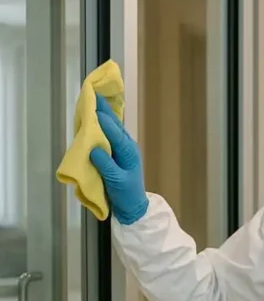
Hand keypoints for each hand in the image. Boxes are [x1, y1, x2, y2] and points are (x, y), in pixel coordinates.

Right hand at [88, 94, 148, 224]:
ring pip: (112, 129)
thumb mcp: (116, 181)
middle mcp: (126, 147)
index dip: (104, 119)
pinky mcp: (116, 155)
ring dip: (103, 115)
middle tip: (94, 93)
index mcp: (128, 152)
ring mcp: (122, 150)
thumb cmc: (126, 193)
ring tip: (93, 101)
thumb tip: (94, 149)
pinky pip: (108, 137)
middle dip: (104, 110)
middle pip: (114, 126)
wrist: (132, 206)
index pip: (115, 133)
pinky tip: (94, 120)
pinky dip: (101, 127)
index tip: (95, 106)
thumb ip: (106, 165)